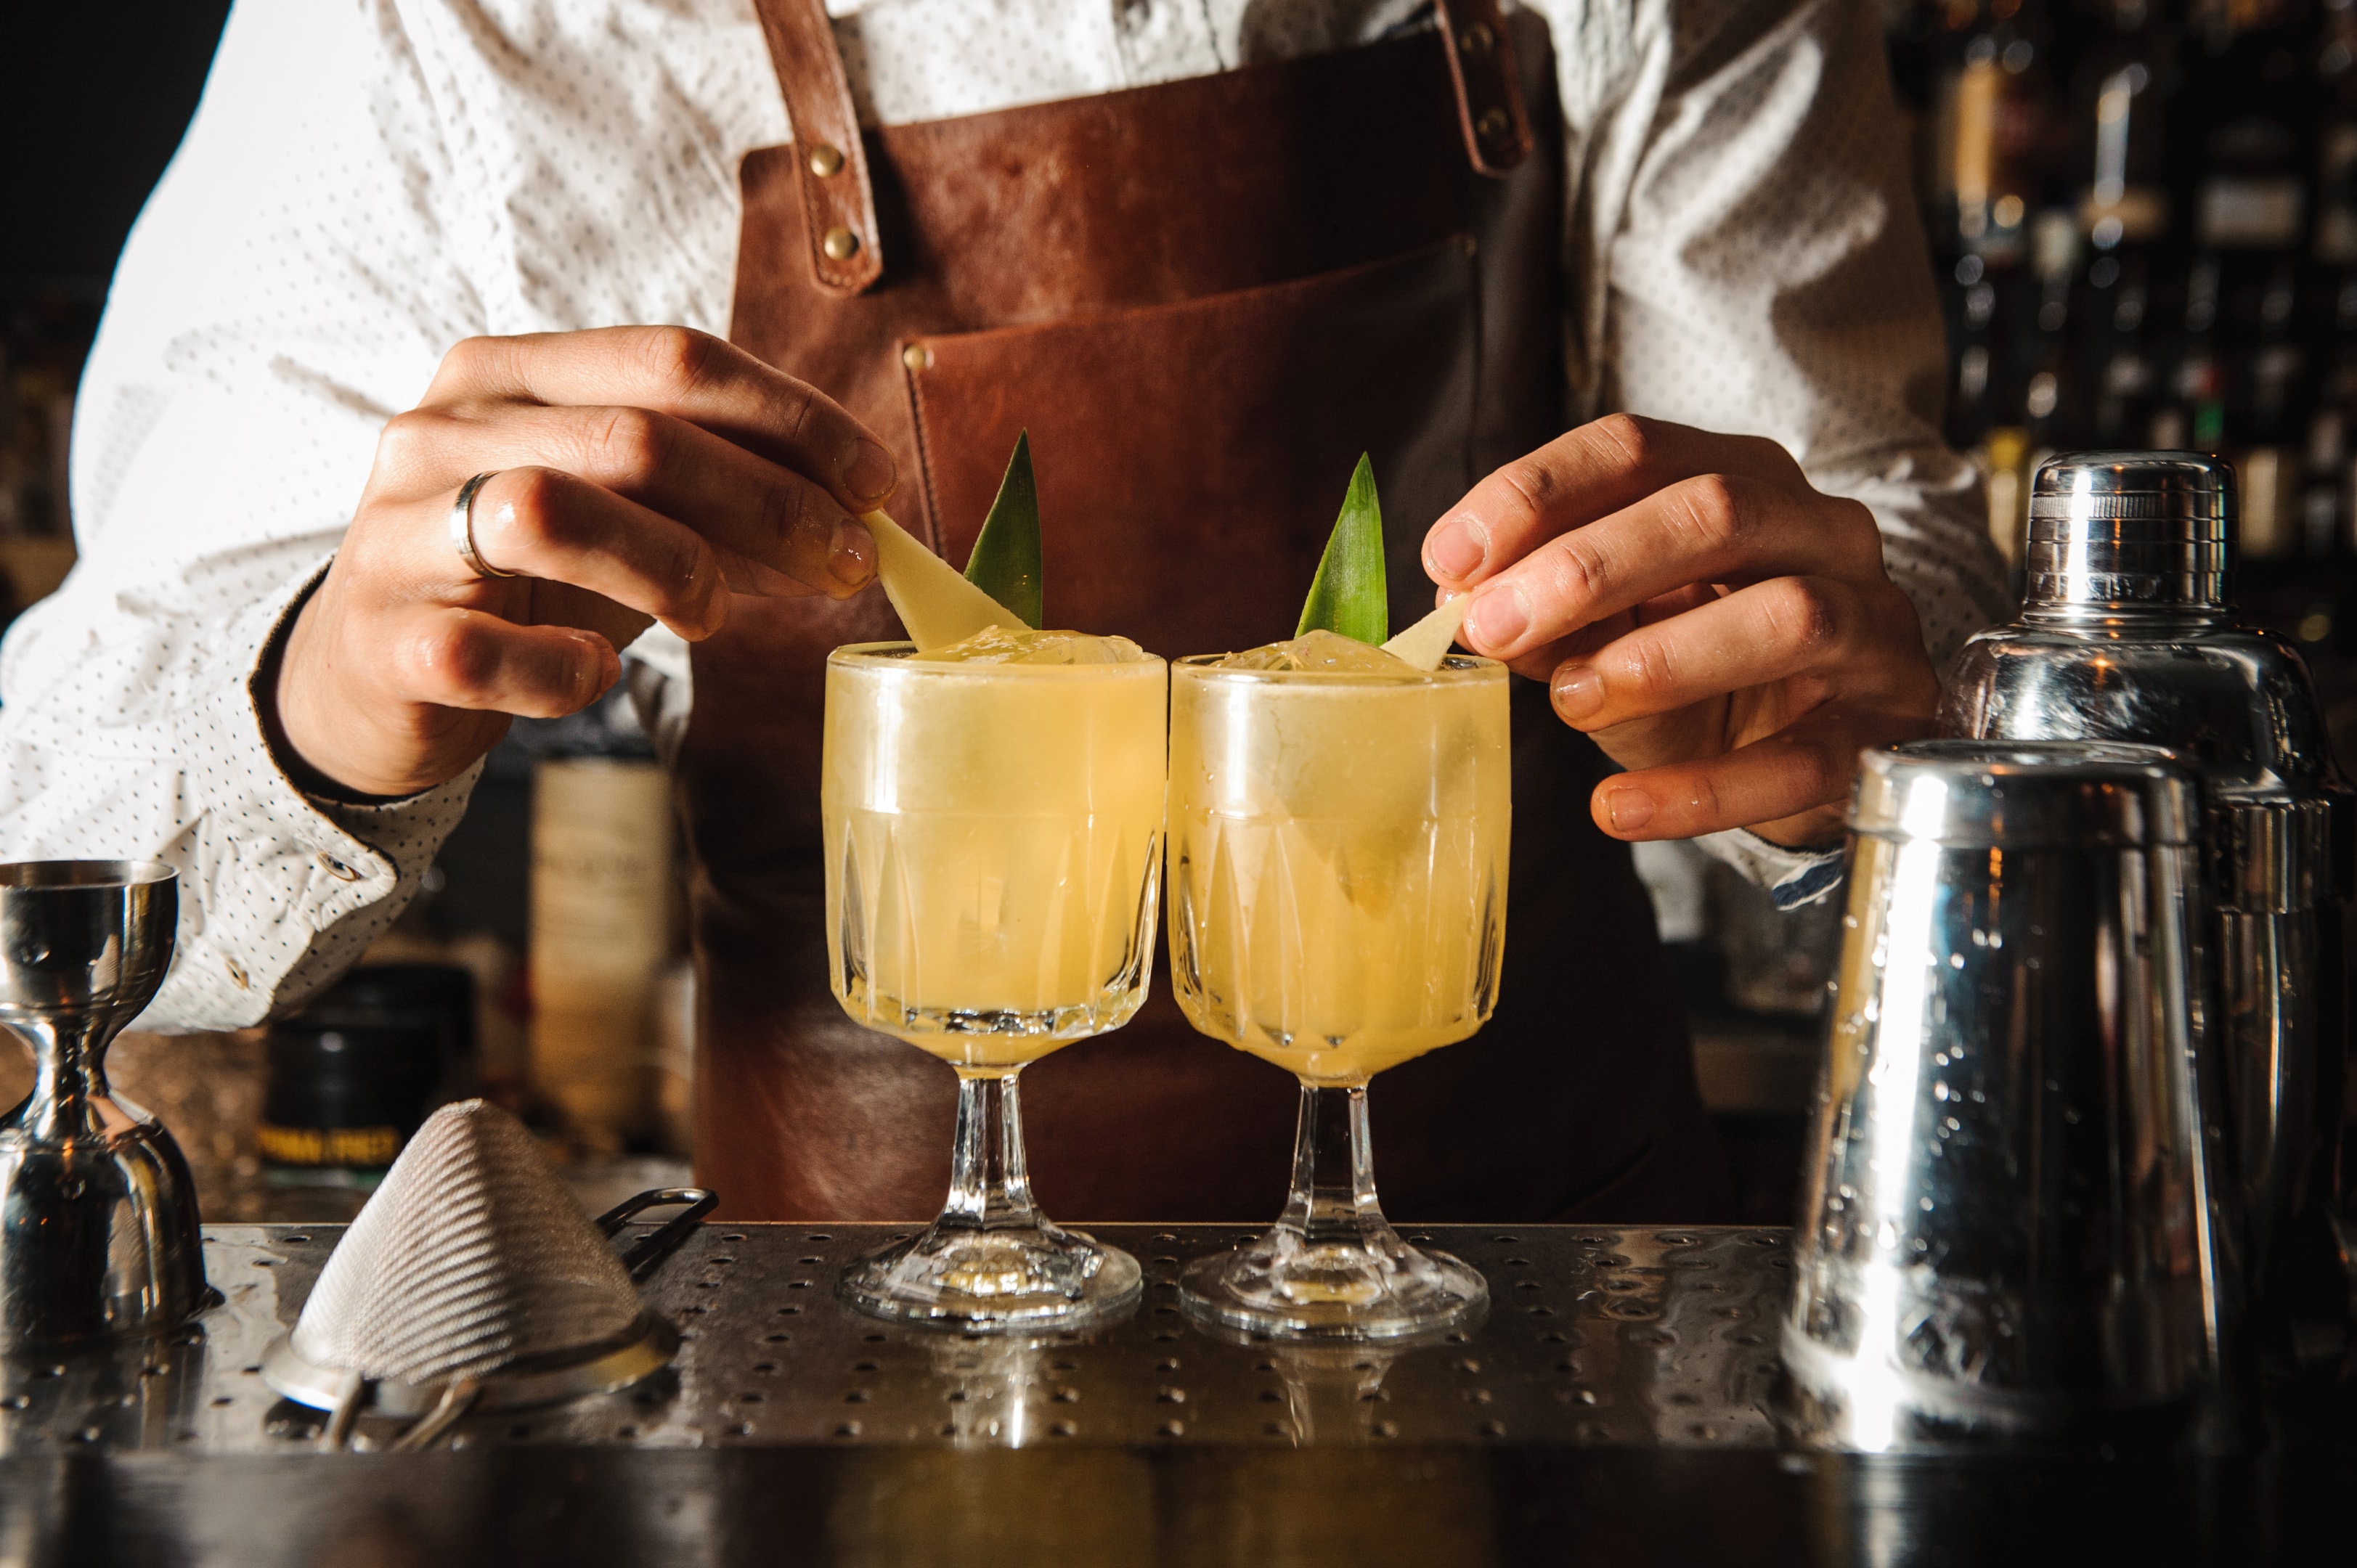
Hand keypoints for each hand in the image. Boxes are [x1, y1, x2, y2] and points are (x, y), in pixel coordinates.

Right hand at [270, 327, 892, 797]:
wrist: (365, 675)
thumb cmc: (518, 584)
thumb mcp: (621, 520)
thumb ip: (715, 503)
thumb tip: (853, 518)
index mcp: (508, 375)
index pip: (672, 358)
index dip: (791, 420)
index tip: (874, 487)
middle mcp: (444, 431)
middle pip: (636, 436)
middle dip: (769, 504)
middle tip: (844, 567)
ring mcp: (400, 531)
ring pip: (552, 514)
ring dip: (672, 572)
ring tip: (714, 619)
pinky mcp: (386, 638)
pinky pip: (491, 651)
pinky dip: (566, 671)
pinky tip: (593, 678)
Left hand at [1423, 415, 1939, 847]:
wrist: (1809, 755)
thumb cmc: (1702, 671)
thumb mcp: (1611, 631)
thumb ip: (1543, 611)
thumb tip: (1461, 600)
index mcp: (1745, 479)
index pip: (1639, 448)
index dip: (1538, 494)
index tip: (1450, 556)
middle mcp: (1823, 533)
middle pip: (1717, 511)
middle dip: (1589, 567)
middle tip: (1491, 624)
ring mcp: (1871, 629)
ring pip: (1788, 616)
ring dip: (1660, 658)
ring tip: (1567, 701)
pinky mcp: (1886, 729)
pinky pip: (1803, 760)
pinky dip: (1703, 789)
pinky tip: (1618, 808)